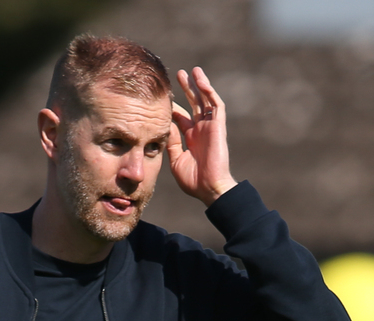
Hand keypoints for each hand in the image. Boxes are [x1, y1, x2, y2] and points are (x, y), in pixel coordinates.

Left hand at [167, 66, 236, 206]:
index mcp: (190, 139)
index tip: (163, 96)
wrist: (209, 188)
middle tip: (178, 75)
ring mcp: (210, 127)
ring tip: (191, 71)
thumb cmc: (193, 180)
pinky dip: (209, 92)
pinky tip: (201, 81)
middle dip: (186, 90)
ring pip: (205, 100)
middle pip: (194, 104)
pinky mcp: (218, 126)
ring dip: (199, 85)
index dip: (173, 106)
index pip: (181, 117)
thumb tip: (164, 126)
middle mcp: (200, 130)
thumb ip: (171, 142)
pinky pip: (215, 105)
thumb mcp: (176, 160)